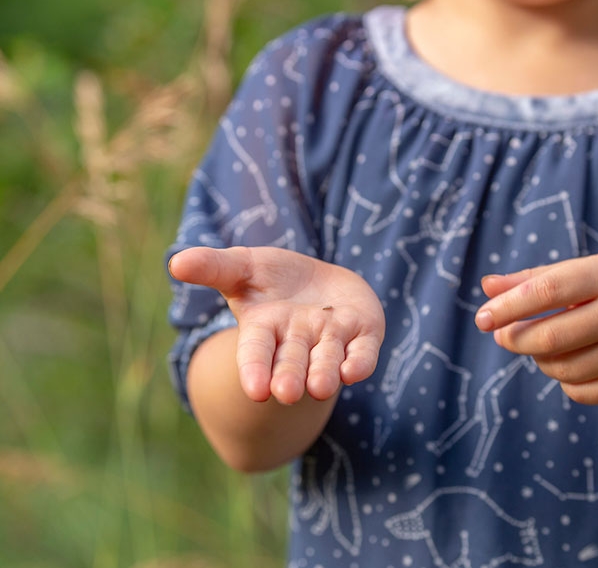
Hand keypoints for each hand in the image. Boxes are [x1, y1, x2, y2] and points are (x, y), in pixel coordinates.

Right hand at [169, 246, 384, 404]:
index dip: (255, 371)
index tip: (255, 391)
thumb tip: (175, 263)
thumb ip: (213, 267)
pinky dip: (360, 362)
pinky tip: (354, 371)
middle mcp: (298, 340)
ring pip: (327, 360)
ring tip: (320, 388)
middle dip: (289, 378)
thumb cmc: (273, 278)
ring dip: (324, 373)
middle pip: (292, 362)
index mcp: (265, 329)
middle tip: (287, 394)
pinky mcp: (363, 334)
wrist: (320, 281)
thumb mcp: (243, 266)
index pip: (256, 352)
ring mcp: (332, 338)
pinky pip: (363, 351)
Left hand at [475, 254, 597, 404]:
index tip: (482, 318)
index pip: (548, 290)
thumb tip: (486, 287)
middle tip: (502, 335)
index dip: (509, 306)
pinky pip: (578, 391)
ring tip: (545, 345)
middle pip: (549, 337)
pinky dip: (565, 381)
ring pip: (561, 368)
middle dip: (516, 338)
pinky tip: (573, 364)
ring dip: (541, 359)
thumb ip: (536, 279)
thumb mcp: (587, 272)